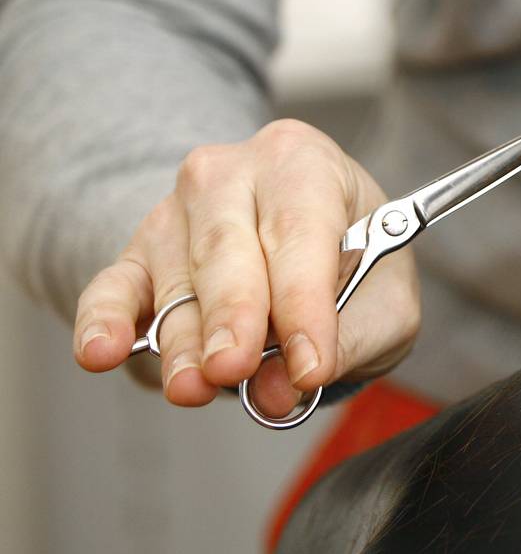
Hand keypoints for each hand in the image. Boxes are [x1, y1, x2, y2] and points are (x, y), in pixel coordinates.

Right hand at [72, 119, 419, 416]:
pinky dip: (104, 322)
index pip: (301, 230)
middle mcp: (233, 173)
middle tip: (234, 367)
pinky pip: (114, 288)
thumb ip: (345, 341)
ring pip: (177, 281)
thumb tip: (280, 390)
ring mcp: (176, 212)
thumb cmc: (355, 260)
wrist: (313, 243)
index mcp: (304, 163)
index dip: (304, 301)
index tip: (311, 363)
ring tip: (194, 386)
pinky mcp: (138, 256)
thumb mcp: (385, 299)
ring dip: (182, 340)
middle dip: (231, 314)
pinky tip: (101, 351)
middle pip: (227, 248)